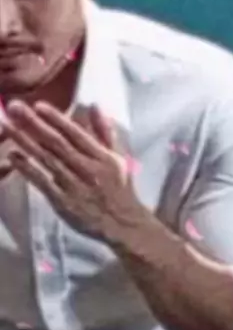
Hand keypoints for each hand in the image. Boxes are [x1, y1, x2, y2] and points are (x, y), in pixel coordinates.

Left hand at [3, 100, 142, 242]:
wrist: (122, 224)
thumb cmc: (119, 188)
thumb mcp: (117, 158)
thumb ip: (104, 132)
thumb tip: (94, 105)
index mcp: (101, 157)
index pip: (76, 134)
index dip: (56, 119)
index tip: (38, 105)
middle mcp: (87, 169)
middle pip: (57, 143)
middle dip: (34, 124)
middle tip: (15, 107)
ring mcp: (74, 186)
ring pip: (46, 159)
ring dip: (25, 141)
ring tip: (7, 125)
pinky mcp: (63, 202)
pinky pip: (42, 182)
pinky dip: (27, 169)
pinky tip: (13, 156)